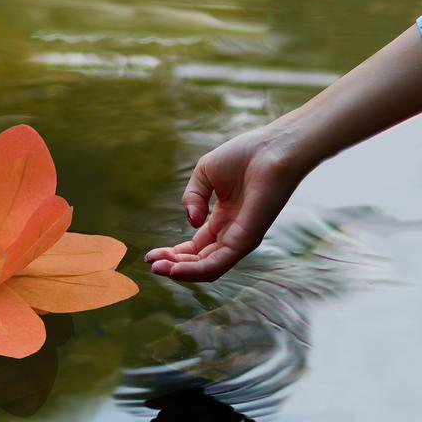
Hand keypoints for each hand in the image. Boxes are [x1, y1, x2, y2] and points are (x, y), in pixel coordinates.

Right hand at [145, 126, 307, 281]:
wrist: (270, 149)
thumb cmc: (244, 156)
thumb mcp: (204, 174)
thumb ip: (191, 197)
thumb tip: (190, 220)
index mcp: (222, 219)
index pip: (196, 246)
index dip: (173, 252)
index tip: (151, 254)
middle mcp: (231, 233)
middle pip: (199, 260)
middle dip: (173, 264)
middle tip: (152, 264)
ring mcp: (239, 239)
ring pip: (207, 268)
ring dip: (181, 272)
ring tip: (158, 269)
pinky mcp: (246, 240)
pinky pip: (218, 263)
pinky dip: (196, 270)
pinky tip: (176, 269)